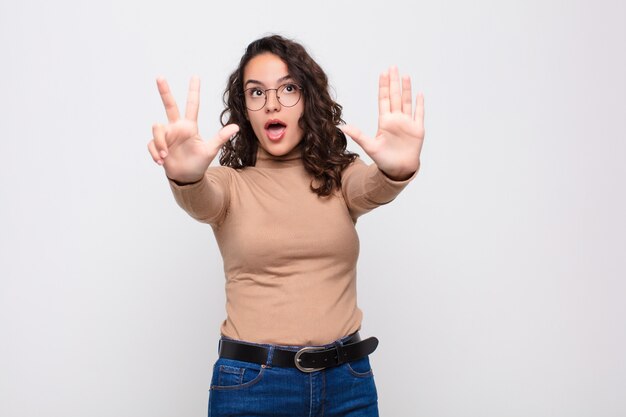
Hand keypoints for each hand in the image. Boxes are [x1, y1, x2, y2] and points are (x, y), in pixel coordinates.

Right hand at [147, 76, 238, 183]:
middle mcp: (176, 127)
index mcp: (189, 126)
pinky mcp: (157, 145)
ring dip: (160, 143)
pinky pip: (152, 144)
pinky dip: (155, 152)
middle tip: (160, 77)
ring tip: (165, 156)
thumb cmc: (198, 163)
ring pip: (157, 128)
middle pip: (169, 105)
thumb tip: (236, 127)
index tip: (195, 76)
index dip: (193, 91)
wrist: (187, 178)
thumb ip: (221, 138)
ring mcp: (166, 136)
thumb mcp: (211, 150)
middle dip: (164, 91)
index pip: (192, 105)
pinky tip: (161, 161)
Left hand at [340, 66, 424, 180]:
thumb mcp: (369, 146)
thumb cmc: (384, 160)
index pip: (384, 99)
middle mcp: (396, 119)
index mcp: (385, 121)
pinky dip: (420, 105)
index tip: (383, 73)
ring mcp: (407, 123)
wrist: (398, 170)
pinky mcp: (417, 130)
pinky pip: (419, 114)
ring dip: (406, 89)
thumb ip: (358, 135)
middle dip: (394, 82)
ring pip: (407, 102)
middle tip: (393, 67)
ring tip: (405, 75)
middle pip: (395, 96)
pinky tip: (420, 94)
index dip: (383, 86)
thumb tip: (342, 126)